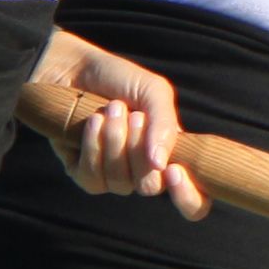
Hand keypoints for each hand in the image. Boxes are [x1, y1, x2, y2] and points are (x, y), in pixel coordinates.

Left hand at [25, 32, 209, 214]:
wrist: (74, 68)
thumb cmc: (119, 79)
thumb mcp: (153, 91)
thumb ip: (165, 125)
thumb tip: (160, 164)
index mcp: (170, 156)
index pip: (194, 200)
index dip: (188, 196)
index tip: (173, 170)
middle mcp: (144, 172)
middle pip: (151, 186)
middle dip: (140, 148)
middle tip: (134, 115)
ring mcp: (113, 176)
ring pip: (120, 182)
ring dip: (116, 141)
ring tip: (112, 109)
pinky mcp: (83, 174)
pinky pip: (92, 178)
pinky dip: (93, 146)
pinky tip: (93, 121)